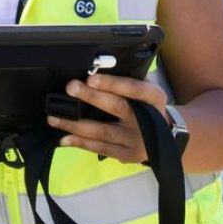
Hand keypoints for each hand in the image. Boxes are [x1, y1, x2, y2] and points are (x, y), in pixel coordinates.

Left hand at [46, 72, 168, 164]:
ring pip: (102, 132)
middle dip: (91, 97)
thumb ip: (130, 79)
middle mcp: (147, 120)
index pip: (133, 88)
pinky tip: (64, 138)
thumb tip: (98, 67)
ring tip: (54, 117)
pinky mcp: (127, 155)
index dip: (112, 84)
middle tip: (70, 88)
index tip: (91, 78)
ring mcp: (137, 141)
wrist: (168, 135)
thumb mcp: (148, 89)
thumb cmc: (148, 105)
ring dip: (75, 124)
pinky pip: (100, 148)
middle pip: (117, 107)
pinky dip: (81, 143)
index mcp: (154, 97)